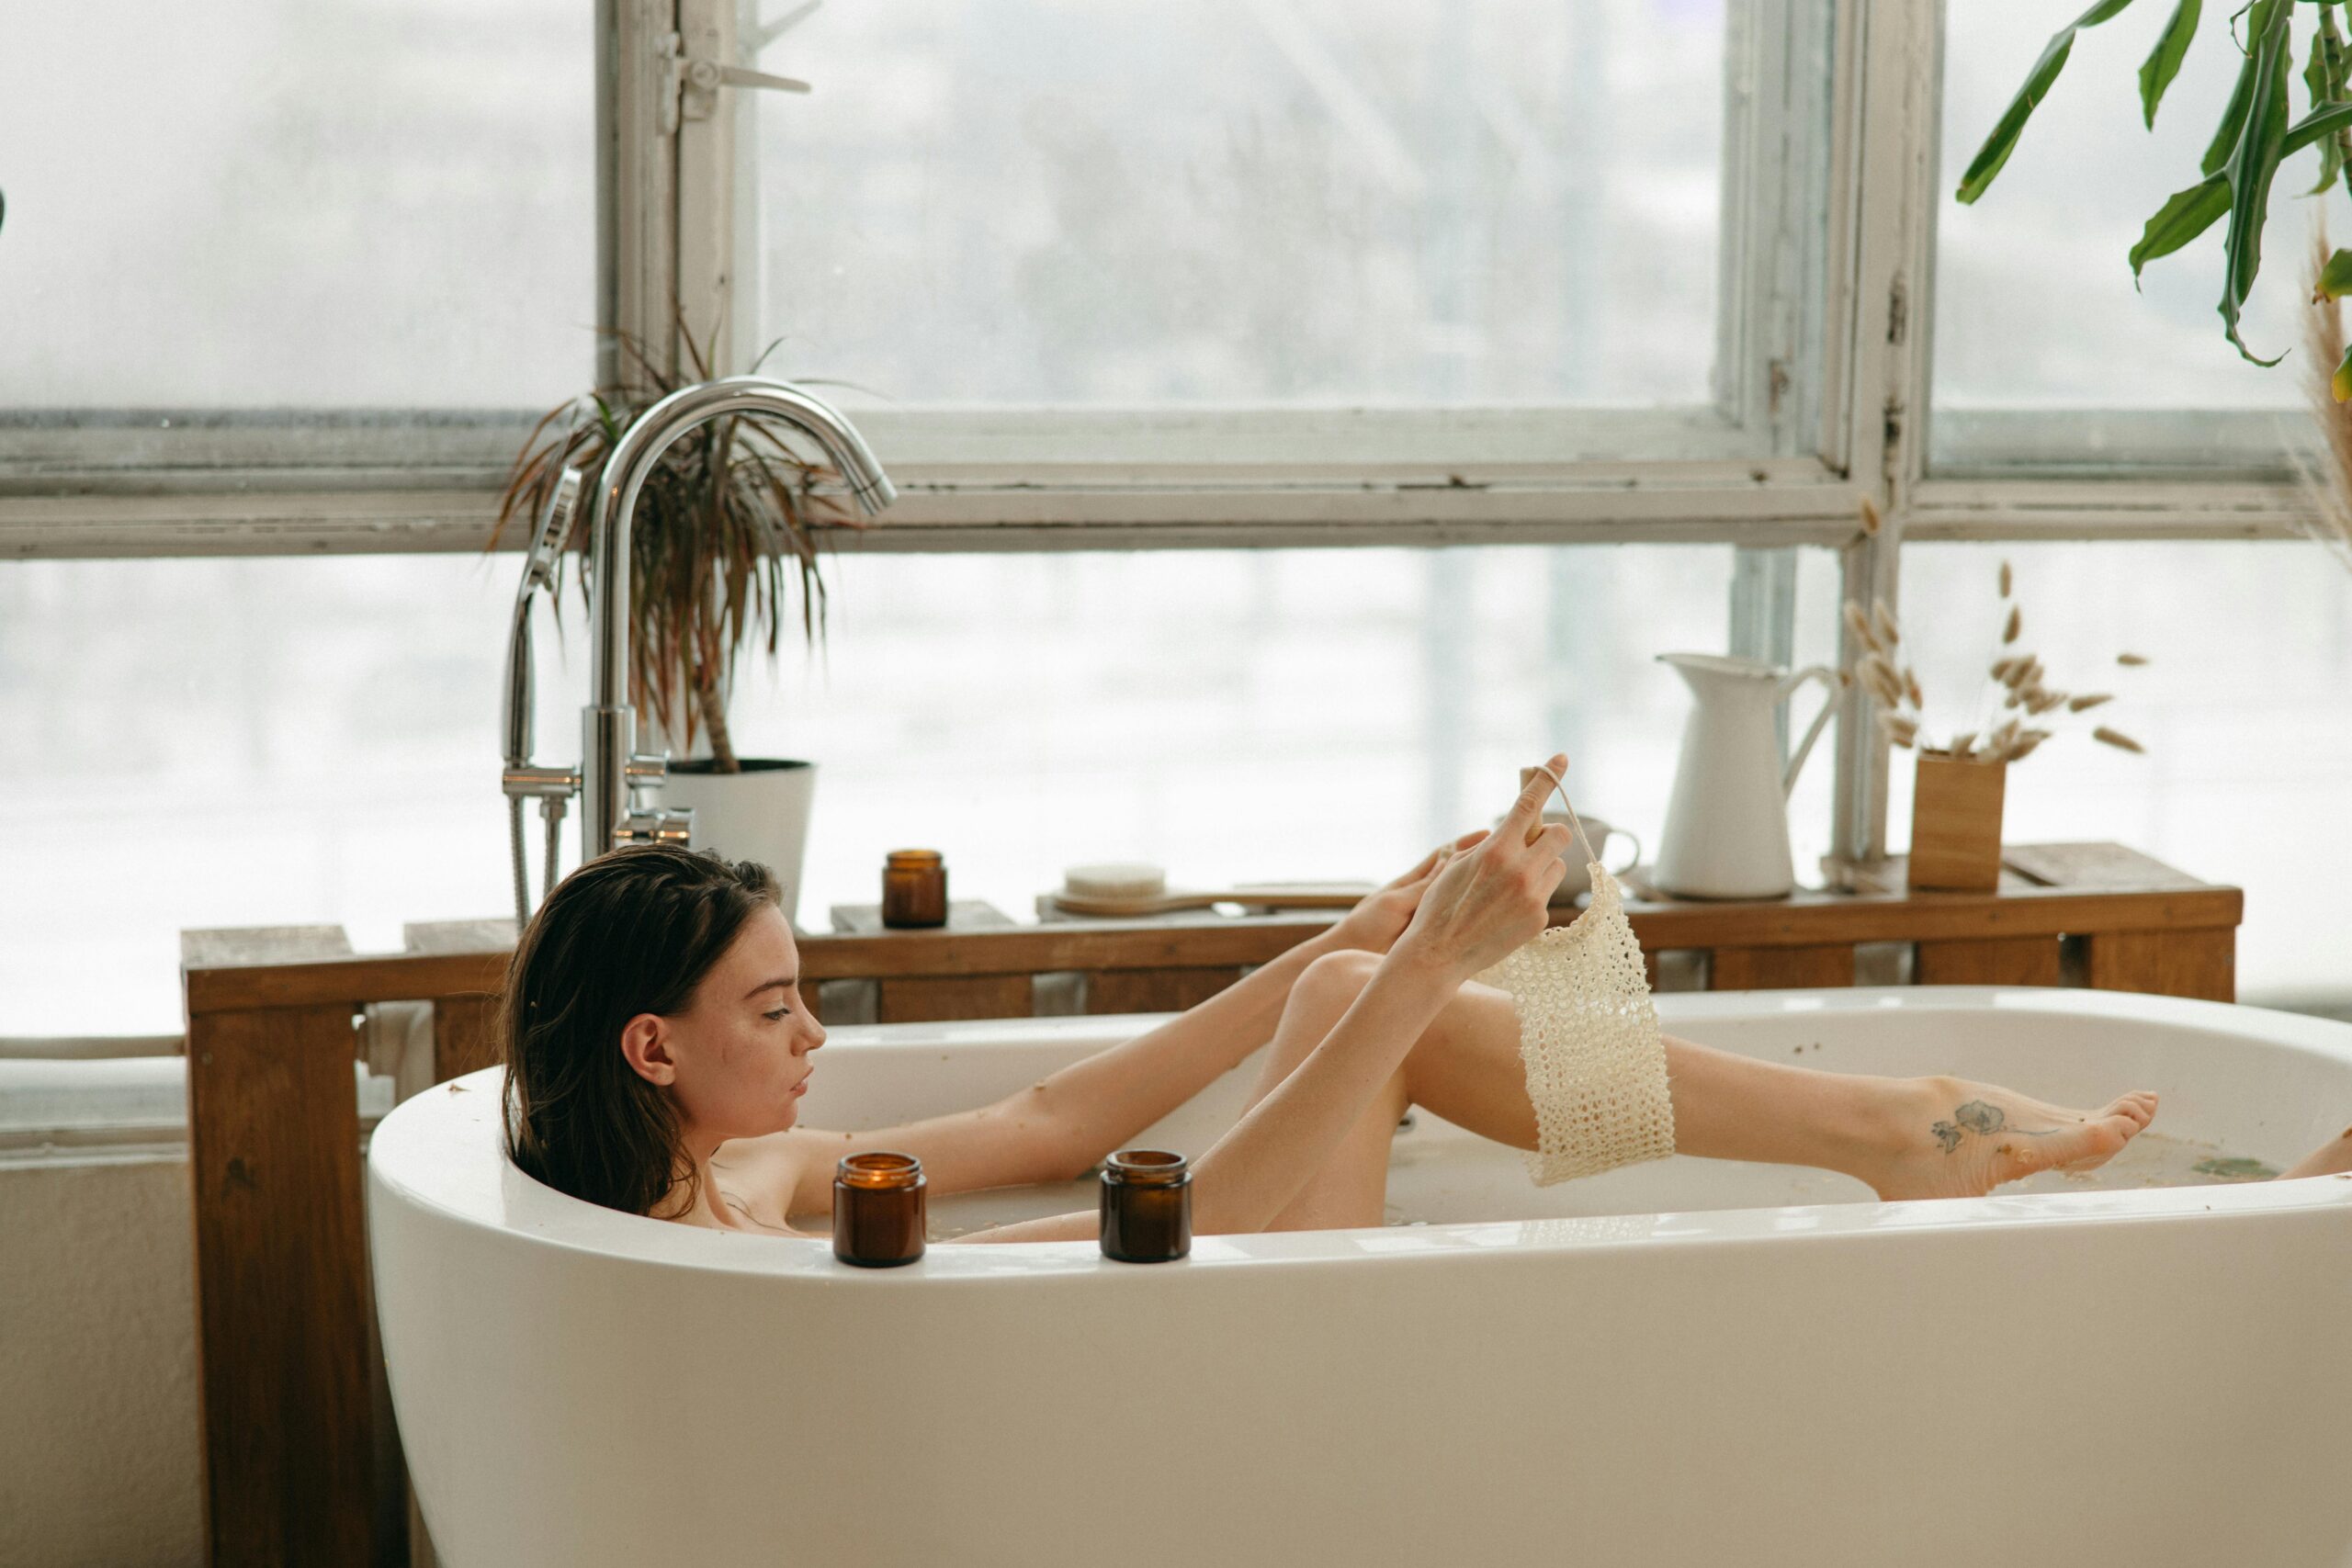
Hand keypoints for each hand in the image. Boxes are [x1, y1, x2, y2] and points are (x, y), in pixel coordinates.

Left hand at [1323, 829, 1491, 954]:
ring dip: (1478, 887)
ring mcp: (1427, 914)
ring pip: (1457, 895)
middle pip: (1455, 872)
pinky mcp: (1428, 933)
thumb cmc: (1367, 926)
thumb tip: (1449, 859)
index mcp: (1412, 882)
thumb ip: (1424, 886)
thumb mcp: (1396, 903)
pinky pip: (1453, 919)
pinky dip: (1471, 913)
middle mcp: (1422, 895)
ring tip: (1505, 878)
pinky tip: (1490, 913)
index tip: (1488, 832)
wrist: (1351, 955)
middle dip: (1478, 860)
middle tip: (1505, 851)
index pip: (1443, 856)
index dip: (1465, 843)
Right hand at [1392, 754, 1574, 984]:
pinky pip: (1546, 894)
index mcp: (1496, 851)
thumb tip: (1512, 832)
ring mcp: (1532, 897)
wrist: (1438, 955)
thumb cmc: (1439, 906)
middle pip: (1559, 834)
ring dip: (1541, 866)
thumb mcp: (1457, 865)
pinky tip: (1507, 910)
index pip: (1529, 804)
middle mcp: (1520, 871)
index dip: (1547, 777)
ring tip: (1511, 885)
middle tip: (1530, 844)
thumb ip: (1489, 845)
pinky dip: (1532, 894)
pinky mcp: (1538, 919)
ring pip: (1556, 865)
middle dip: (1548, 835)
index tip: (1562, 758)